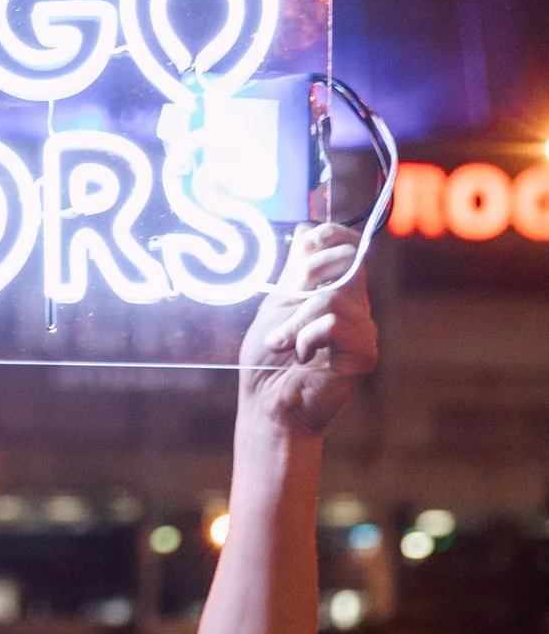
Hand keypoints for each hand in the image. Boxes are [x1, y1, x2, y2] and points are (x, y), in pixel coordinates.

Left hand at [238, 221, 378, 438]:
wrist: (268, 405)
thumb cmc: (268, 362)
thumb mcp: (276, 306)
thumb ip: (296, 272)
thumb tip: (306, 228)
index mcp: (336, 293)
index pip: (349, 246)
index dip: (331, 235)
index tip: (307, 245)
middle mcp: (356, 308)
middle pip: (348, 262)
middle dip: (308, 276)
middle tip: (284, 306)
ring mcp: (364, 331)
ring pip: (332, 297)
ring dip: (295, 321)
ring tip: (282, 343)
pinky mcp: (364, 354)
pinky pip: (334, 324)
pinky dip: (307, 337)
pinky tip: (303, 356)